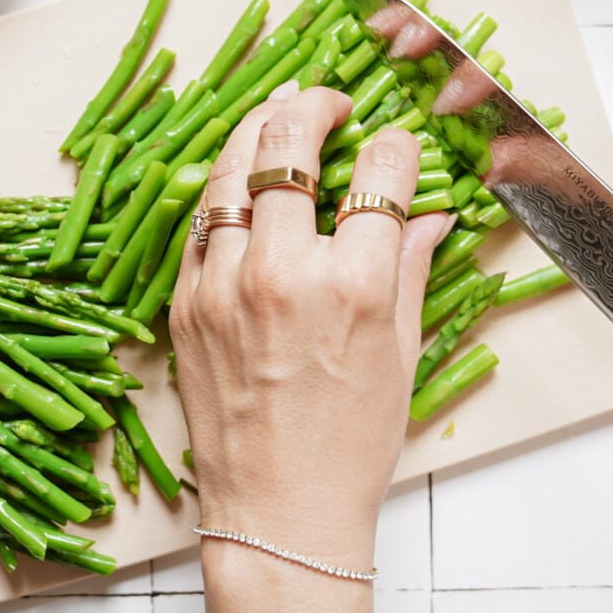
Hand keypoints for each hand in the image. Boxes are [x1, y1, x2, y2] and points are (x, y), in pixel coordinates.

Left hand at [170, 83, 454, 563]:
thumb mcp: (400, 352)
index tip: (395, 144)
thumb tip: (428, 212)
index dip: (395, 145)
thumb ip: (409, 266)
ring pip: (229, 168)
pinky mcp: (184, 301)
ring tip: (278, 123)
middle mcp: (284, 271)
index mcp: (355, 284)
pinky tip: (243, 186)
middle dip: (313, 106)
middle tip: (327, 104)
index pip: (380, 172)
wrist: (278, 509)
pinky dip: (223, 192)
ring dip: (257, 134)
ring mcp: (223, 283)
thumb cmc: (350, 443)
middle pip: (288, 143)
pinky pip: (199, 222)